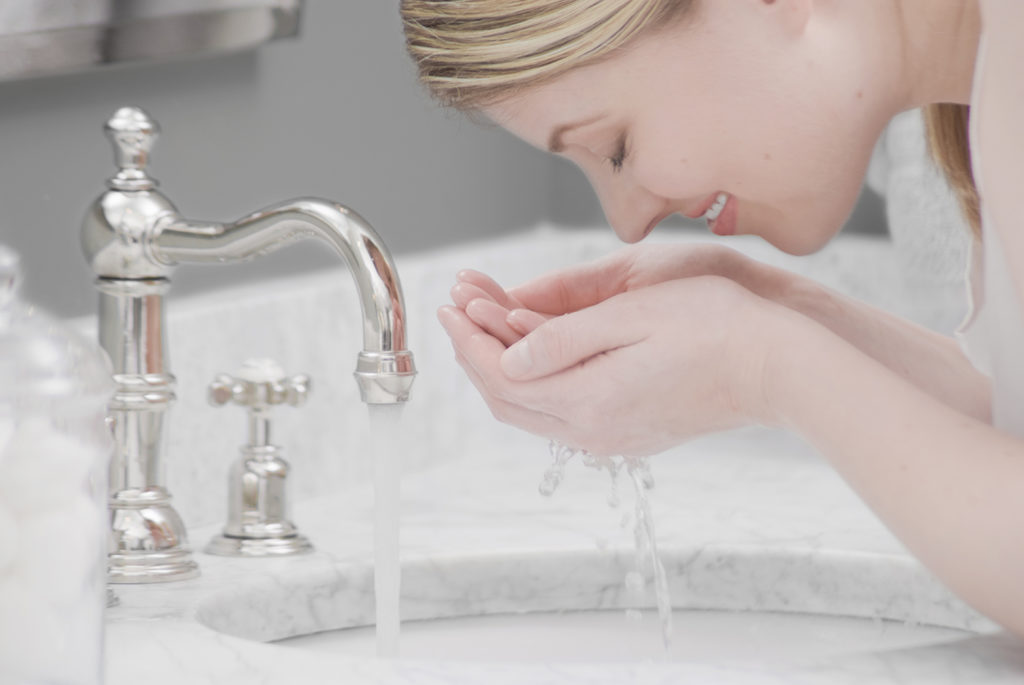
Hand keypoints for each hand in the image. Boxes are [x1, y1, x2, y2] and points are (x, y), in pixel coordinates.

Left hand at [439, 274, 781, 455]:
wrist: (775, 367)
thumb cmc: (714, 327)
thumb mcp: (631, 317)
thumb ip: (562, 339)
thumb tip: (508, 357)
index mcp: (590, 400)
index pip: (503, 377)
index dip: (469, 341)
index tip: (451, 305)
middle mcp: (596, 430)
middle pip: (509, 402)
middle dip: (475, 357)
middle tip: (457, 315)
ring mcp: (614, 438)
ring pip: (533, 412)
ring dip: (501, 371)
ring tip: (484, 329)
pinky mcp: (631, 433)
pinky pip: (562, 415)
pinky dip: (534, 385)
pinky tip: (531, 357)